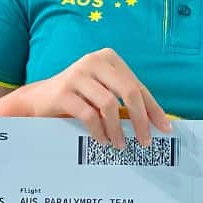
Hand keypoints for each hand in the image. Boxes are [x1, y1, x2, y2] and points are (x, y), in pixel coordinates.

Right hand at [20, 48, 170, 148]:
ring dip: (118, 129)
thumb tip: (155, 121)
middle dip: (141, 119)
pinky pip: (89, 115)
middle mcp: (94, 61)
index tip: (165, 128)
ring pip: (109, 104)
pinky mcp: (63, 92)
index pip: (137, 85)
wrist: (37, 100)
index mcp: (108, 58)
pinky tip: (103, 141)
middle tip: (145, 141)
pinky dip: (99, 131)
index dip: (153, 108)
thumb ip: (123, 98)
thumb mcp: (102, 90)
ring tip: (120, 144)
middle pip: (128, 91)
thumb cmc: (77, 97)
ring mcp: (77, 75)